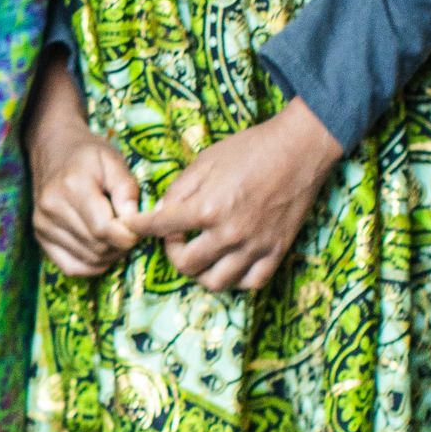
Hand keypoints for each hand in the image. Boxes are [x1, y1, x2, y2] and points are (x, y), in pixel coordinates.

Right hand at [23, 45, 138, 276]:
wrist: (53, 148)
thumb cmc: (88, 154)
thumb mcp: (114, 161)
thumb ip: (127, 190)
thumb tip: (134, 223)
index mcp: (73, 187)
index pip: (104, 229)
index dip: (128, 236)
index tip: (137, 228)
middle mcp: (53, 208)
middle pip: (97, 247)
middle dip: (121, 246)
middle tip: (128, 231)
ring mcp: (43, 224)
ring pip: (87, 260)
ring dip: (108, 256)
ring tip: (116, 237)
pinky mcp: (40, 236)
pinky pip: (70, 267)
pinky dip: (91, 266)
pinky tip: (101, 251)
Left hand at [135, 100, 342, 294]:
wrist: (299, 149)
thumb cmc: (250, 149)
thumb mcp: (205, 161)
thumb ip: (179, 190)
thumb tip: (158, 214)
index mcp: (207, 207)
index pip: (160, 228)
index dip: (139, 227)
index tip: (131, 227)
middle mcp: (229, 233)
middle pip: (186, 265)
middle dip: (173, 253)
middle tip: (177, 239)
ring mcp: (254, 246)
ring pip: (217, 282)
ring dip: (202, 273)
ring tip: (201, 256)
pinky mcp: (277, 251)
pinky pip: (252, 283)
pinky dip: (237, 279)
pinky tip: (230, 264)